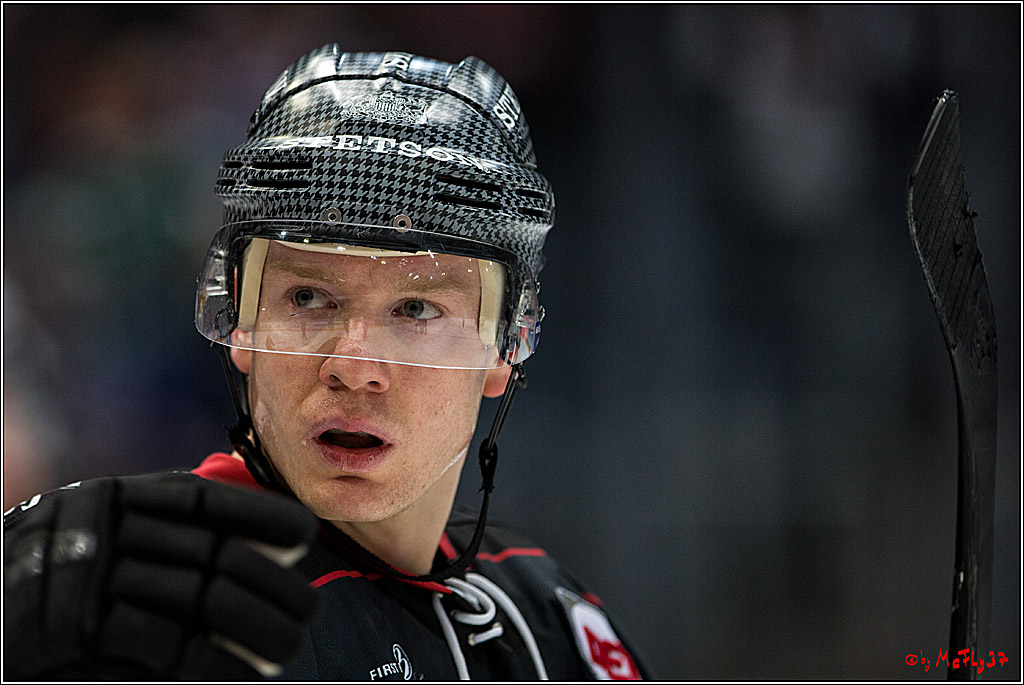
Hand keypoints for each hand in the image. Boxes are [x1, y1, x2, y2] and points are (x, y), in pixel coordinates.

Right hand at [4, 472, 319, 679]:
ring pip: (213, 599)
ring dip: (263, 629)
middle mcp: (105, 528)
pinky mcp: (83, 634)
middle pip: (225, 555)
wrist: (6, 640)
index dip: (264, 516)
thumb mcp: (118, 549)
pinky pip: (176, 646)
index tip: (303, 537)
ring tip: (284, 649)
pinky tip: (248, 672)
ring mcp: (94, 579)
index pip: (207, 500)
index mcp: (115, 501)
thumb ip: (177, 535)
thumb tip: (273, 540)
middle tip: (303, 615)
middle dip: (278, 591)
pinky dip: (224, 665)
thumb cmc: (69, 600)